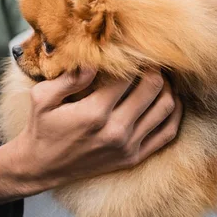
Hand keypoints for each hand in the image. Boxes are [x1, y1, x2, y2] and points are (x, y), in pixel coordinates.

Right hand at [0, 68, 181, 203]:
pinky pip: (168, 132)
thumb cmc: (42, 128)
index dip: (133, 58)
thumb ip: (68, 78)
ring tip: (158, 75)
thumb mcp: (42, 98)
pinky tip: (169, 98)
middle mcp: (116, 131)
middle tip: (148, 58)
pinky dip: (174, 112)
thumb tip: (93, 61)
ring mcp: (129, 146)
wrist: (42, 168)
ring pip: (165, 107)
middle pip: (152, 87)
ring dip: (167, 86)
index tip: (132, 48)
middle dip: (153, 68)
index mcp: (94, 113)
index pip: (127, 76)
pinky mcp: (135, 157)